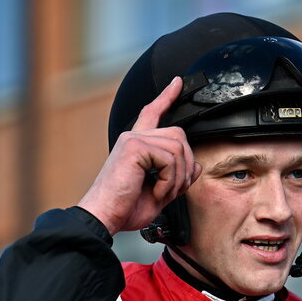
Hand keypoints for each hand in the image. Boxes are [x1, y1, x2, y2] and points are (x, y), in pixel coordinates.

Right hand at [77, 76, 201, 235]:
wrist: (105, 217)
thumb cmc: (125, 208)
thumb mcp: (160, 192)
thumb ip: (177, 177)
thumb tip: (196, 166)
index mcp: (137, 145)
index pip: (153, 113)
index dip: (167, 96)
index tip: (177, 83)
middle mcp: (134, 137)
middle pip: (179, 135)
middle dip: (187, 164)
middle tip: (176, 188)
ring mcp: (133, 140)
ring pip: (178, 148)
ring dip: (179, 177)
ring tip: (164, 193)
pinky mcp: (134, 147)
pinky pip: (170, 159)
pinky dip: (170, 180)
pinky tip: (156, 192)